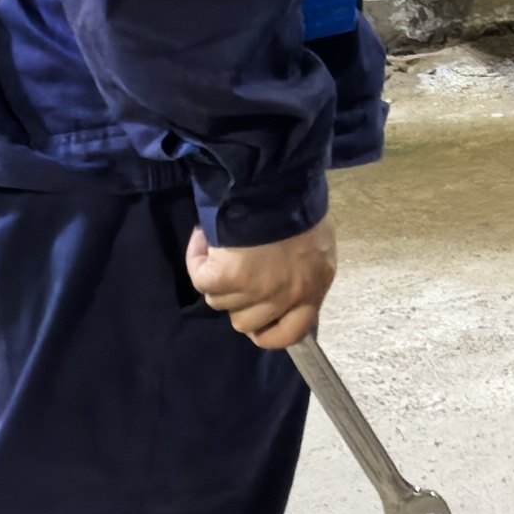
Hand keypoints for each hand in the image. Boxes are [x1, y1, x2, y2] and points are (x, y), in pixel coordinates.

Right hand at [187, 213, 337, 348]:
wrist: (278, 180)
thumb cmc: (300, 203)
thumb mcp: (315, 242)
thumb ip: (302, 269)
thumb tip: (281, 282)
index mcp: (313, 287)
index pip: (290, 333)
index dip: (268, 331)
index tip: (257, 322)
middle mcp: (286, 295)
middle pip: (246, 322)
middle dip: (238, 299)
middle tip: (237, 268)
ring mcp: (256, 289)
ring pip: (220, 302)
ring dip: (217, 277)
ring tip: (223, 245)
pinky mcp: (227, 277)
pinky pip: (201, 281)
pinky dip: (197, 260)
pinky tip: (204, 239)